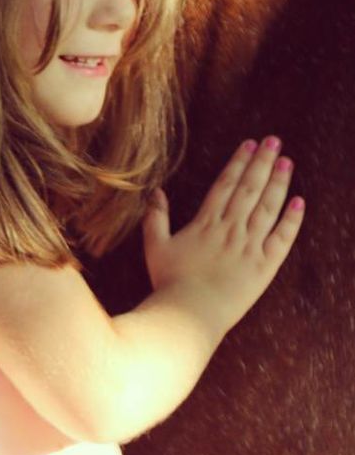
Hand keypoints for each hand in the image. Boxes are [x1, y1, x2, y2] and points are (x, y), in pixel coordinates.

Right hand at [141, 137, 304, 340]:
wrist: (190, 313)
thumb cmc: (170, 281)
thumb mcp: (155, 246)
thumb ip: (156, 217)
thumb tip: (156, 192)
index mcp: (206, 222)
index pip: (226, 184)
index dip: (239, 162)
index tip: (250, 144)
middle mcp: (231, 228)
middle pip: (250, 189)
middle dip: (262, 162)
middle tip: (274, 141)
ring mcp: (250, 246)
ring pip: (268, 208)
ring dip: (278, 183)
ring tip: (287, 161)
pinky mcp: (264, 266)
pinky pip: (282, 239)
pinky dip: (291, 220)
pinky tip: (299, 202)